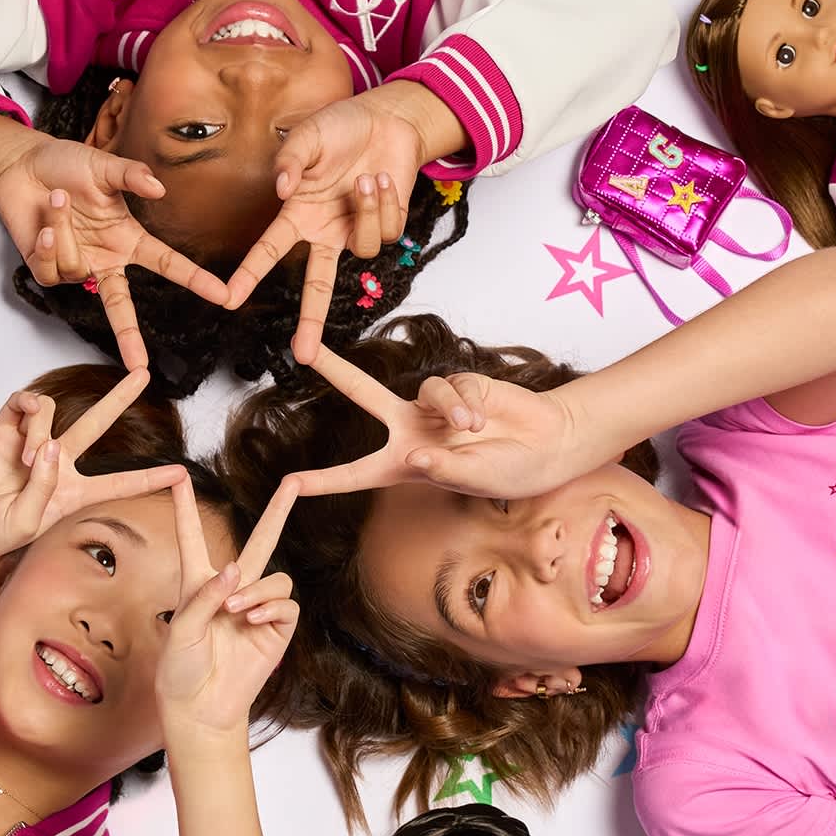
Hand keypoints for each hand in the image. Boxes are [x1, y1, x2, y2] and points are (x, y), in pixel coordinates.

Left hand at [0, 126, 229, 370]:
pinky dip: (47, 244)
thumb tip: (158, 187)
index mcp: (127, 239)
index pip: (168, 264)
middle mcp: (104, 259)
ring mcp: (75, 266)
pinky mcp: (47, 268)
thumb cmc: (65, 164)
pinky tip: (44, 223)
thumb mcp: (103, 166)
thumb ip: (132, 175)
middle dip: (129, 338)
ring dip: (64, 230)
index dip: (196, 280)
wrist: (22, 166)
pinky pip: (51, 271)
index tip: (223, 296)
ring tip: (57, 199)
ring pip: (74, 268)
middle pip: (122, 308)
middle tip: (141, 367)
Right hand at [0, 370, 186, 563]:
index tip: (182, 474)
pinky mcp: (5, 425)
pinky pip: (29, 403)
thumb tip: (50, 444)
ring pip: (56, 413)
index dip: (150, 479)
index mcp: (71, 493)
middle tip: (144, 373)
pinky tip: (21, 438)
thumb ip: (45, 486)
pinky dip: (30, 416)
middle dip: (120, 398)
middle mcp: (57, 462)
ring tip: (25, 461)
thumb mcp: (27, 523)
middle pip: (98, 424)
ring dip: (43, 432)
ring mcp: (31, 440)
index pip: (119, 484)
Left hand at [155, 479, 301, 744]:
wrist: (200, 707)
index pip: (193, 538)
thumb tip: (235, 569)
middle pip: (261, 541)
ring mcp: (258, 609)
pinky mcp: (277, 630)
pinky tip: (253, 620)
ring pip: (275, 576)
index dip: (185, 509)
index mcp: (199, 584)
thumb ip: (206, 596)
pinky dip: (270, 607)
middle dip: (279, 511)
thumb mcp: (181, 629)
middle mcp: (233, 590)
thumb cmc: (180, 669)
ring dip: (257, 589)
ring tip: (236, 611)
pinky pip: (286, 604)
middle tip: (294, 481)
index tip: (177, 477)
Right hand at [226, 85, 439, 361]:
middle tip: (304, 355)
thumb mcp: (308, 136)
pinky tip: (382, 180)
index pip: (268, 250)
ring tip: (366, 178)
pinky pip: (386, 232)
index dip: (249, 274)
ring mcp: (356, 231)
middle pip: (316, 287)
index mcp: (298, 214)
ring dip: (365, 212)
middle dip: (311, 321)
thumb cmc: (340, 127)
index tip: (229, 298)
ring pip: (362, 249)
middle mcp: (325, 231)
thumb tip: (281, 192)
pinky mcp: (385, 226)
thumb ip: (290, 162)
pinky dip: (385, 205)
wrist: (386, 119)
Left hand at [285, 345, 597, 501]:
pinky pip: (453, 385)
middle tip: (303, 350)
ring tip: (475, 428)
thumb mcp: (474, 479)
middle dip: (336, 369)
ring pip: (425, 390)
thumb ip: (445, 469)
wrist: (546, 444)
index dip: (324, 480)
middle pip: (364, 393)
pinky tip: (485, 419)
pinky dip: (468, 402)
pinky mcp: (460, 384)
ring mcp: (435, 404)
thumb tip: (416, 455)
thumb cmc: (508, 471)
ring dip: (450, 408)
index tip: (289, 486)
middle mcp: (413, 429)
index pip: (357, 473)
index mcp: (405, 464)